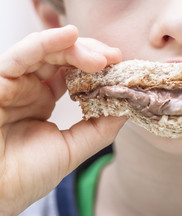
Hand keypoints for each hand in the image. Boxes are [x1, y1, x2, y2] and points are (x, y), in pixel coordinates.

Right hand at [0, 25, 125, 215]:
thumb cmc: (28, 175)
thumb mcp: (74, 147)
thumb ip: (101, 126)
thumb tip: (128, 105)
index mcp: (43, 100)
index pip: (73, 72)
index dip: (97, 67)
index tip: (120, 67)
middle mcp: (29, 87)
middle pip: (62, 57)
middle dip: (91, 54)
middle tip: (114, 58)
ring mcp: (14, 83)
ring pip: (45, 51)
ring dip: (75, 48)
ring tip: (101, 57)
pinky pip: (21, 56)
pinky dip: (45, 42)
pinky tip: (70, 36)